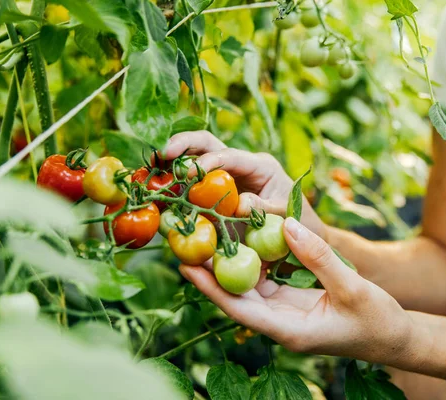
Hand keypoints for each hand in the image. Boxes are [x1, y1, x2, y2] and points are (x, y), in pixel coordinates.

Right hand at [163, 131, 326, 237]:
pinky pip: (188, 184)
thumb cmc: (297, 224)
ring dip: (170, 161)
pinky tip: (154, 191)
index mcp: (260, 165)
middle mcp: (239, 165)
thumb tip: (240, 203)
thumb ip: (268, 209)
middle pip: (206, 143)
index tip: (189, 173)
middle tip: (160, 154)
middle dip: (182, 145)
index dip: (208, 161)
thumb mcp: (287, 216)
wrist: (297, 236)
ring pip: (193, 158)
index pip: (230, 155)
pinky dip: (171, 185)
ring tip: (148, 168)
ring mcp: (224, 177)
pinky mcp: (213, 193)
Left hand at [178, 217, 415, 364]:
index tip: (187, 267)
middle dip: (213, 272)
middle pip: (237, 296)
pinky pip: (268, 280)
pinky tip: (246, 239)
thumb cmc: (377, 321)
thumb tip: (287, 223)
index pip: (240, 309)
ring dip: (232, 263)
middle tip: (191, 243)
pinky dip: (256, 260)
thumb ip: (318, 257)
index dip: (210, 288)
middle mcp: (280, 323)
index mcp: (289, 330)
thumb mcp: (351, 287)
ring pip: (250, 286)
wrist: (394, 338)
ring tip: (211, 236)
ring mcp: (286, 313)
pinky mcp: (294, 302)